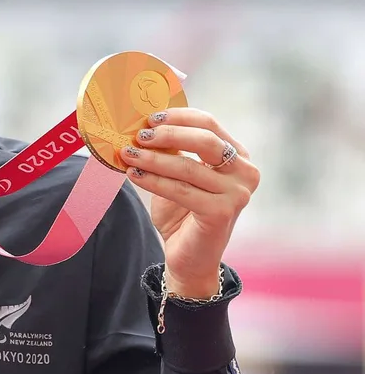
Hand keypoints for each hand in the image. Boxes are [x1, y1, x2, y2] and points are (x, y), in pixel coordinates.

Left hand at [118, 108, 260, 298]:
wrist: (189, 256)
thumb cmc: (182, 211)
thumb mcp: (177, 174)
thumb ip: (170, 150)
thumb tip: (143, 124)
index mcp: (238, 156)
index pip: (209, 124)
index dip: (177, 117)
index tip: (149, 118)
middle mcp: (246, 172)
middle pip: (205, 140)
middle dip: (167, 134)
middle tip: (139, 135)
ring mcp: (238, 194)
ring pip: (188, 167)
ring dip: (152, 159)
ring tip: (128, 154)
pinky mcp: (222, 212)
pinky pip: (181, 190)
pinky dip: (153, 180)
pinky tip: (134, 175)